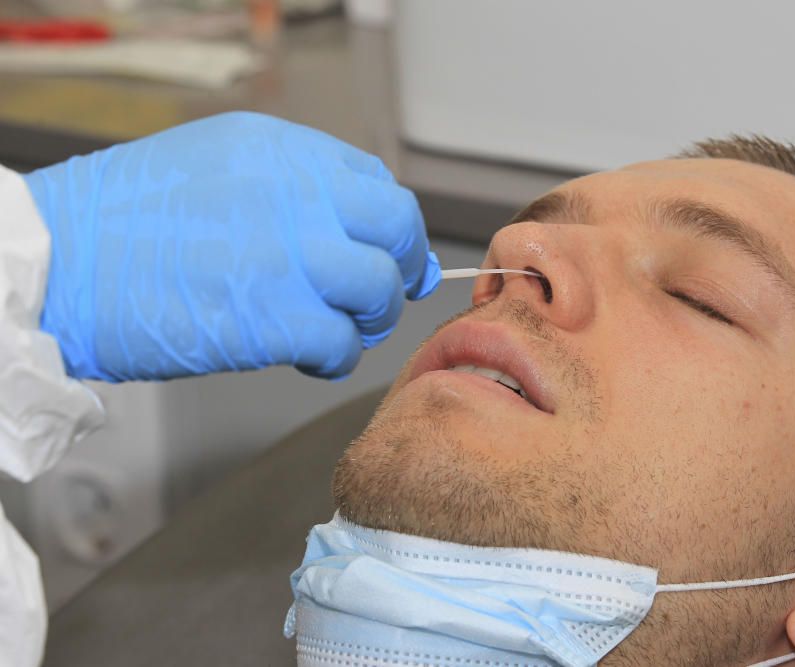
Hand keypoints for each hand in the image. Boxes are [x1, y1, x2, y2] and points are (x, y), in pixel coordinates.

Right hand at [25, 111, 439, 381]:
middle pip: (396, 231)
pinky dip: (334, 358)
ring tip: (333, 329)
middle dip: (397, 269)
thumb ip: (288, 190)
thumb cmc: (121, 222)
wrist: (56, 263)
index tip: (387, 251)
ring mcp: (292, 255)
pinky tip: (309, 356)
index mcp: (282, 152)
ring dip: (364, 319)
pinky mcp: (277, 318)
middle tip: (378, 295)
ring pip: (377, 291)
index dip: (390, 229)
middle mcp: (298, 195)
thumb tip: (345, 229)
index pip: (377, 185)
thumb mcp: (214, 165)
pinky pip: (342, 344)